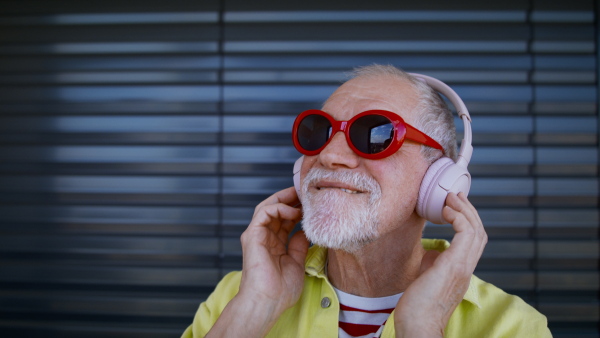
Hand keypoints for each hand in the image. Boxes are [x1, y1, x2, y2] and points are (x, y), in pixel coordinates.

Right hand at [239, 186, 308, 311]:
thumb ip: (299, 246)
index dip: (297, 209)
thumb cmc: (280, 291)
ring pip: (268, 207)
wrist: (267, 302)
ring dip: (284, 199)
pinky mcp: (252, 235)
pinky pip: (264, 212)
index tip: (311, 204)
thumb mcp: (296, 263)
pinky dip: (279, 207)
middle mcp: (263, 238)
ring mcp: (256, 235)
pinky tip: (293, 211)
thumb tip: (304, 232)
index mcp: (274, 245)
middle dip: (291, 199)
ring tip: (300, 195)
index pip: (284, 220)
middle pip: (276, 210)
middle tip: (306, 192)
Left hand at [394, 192, 486, 336]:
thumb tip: (430, 252)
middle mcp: (466, 268)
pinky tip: (446, 211)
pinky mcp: (455, 265)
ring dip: (464, 210)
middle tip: (455, 196)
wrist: (418, 326)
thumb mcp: (427, 279)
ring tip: (451, 198)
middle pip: (479, 232)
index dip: (467, 221)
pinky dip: (459, 218)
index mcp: (461, 271)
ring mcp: (463, 266)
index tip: (453, 207)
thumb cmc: (418, 308)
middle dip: (468, 211)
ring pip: (476, 230)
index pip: (473, 241)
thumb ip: (432, 264)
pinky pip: (466, 234)